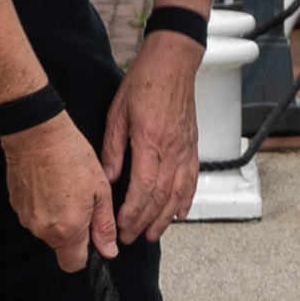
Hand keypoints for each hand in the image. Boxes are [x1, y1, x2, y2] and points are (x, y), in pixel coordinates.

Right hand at [1, 113, 118, 271]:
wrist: (36, 133)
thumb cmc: (73, 157)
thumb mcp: (101, 190)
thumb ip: (104, 225)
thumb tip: (109, 251)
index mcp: (67, 229)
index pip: (74, 264)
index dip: (86, 254)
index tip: (93, 234)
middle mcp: (42, 230)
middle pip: (61, 247)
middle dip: (74, 232)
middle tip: (83, 201)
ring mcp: (25, 218)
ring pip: (47, 230)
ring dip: (59, 218)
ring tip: (67, 187)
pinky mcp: (15, 205)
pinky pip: (35, 216)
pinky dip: (44, 206)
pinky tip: (52, 183)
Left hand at [103, 30, 201, 242]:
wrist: (173, 63)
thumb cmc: (145, 82)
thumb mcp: (117, 113)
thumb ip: (113, 148)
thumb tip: (106, 178)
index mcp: (150, 140)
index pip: (142, 188)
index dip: (131, 213)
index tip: (120, 226)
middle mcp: (172, 148)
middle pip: (161, 196)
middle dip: (145, 221)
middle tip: (131, 237)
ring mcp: (186, 148)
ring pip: (179, 192)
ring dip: (166, 217)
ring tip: (153, 234)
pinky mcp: (192, 145)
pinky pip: (192, 178)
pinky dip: (187, 199)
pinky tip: (180, 213)